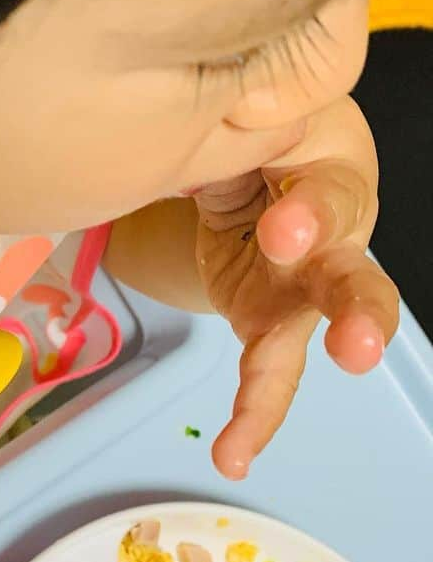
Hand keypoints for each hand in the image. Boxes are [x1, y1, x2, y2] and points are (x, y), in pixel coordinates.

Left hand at [195, 97, 398, 478]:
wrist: (243, 149)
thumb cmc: (258, 120)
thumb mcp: (253, 106)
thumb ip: (240, 118)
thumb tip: (205, 116)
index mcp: (333, 162)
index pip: (330, 190)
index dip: (311, 215)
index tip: (281, 233)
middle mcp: (336, 231)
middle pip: (352, 272)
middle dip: (356, 310)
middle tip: (355, 344)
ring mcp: (309, 284)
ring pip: (317, 337)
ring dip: (295, 382)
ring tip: (261, 432)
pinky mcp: (272, 318)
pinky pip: (272, 371)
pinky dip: (253, 415)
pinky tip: (233, 455)